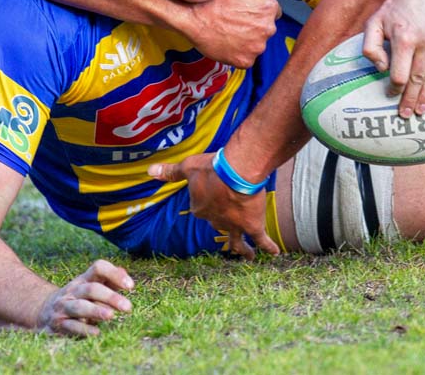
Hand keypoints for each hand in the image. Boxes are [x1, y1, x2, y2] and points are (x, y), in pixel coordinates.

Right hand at [36, 260, 134, 337]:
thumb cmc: (79, 299)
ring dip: (96, 311)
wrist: (45, 311)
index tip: (131, 286)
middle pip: (91, 289)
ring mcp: (64, 306)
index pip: (98, 268)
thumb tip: (126, 276)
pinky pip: (71, 326)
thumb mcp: (92, 287)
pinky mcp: (58, 323)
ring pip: (79, 307)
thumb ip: (110, 281)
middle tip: (127, 307)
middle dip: (110, 297)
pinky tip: (96, 333)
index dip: (114, 274)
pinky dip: (84, 329)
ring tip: (111, 316)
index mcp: (84, 279)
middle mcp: (73, 290)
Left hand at [149, 153, 279, 259]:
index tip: (213, 189)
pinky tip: (275, 253)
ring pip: (237, 241)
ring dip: (241, 249)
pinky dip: (267, 246)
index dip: (207, 198)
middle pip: (218, 224)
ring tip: (247, 256)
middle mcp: (216, 221)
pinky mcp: (252, 225)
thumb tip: (149, 171)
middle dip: (222, 223)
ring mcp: (235, 226)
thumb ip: (170, 172)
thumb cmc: (211, 168)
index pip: (202, 208)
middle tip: (227, 223)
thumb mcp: (188, 167)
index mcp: (200, 209)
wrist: (236, 172)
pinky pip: (261, 239)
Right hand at [185, 0, 281, 67]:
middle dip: (255, 26)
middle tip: (235, 21)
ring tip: (229, 32)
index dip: (258, 11)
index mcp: (269, 8)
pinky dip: (238, 53)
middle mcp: (268, 28)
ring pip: (257, 44)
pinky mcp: (245, 61)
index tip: (246, 12)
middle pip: (266, 29)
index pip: (273, 12)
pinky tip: (227, 43)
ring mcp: (257, 47)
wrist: (194, 15)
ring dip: (248, 40)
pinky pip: (246, 58)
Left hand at [361, 0, 424, 116]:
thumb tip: (381, 68)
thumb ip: (370, 47)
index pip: (399, 75)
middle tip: (406, 115)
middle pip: (418, 79)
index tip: (390, 95)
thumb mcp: (374, 22)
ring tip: (421, 110)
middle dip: (411, 100)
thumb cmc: (394, 8)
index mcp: (404, 37)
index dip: (394, 89)